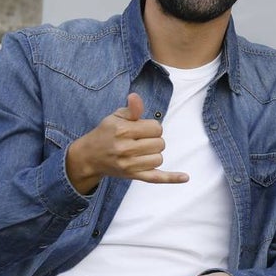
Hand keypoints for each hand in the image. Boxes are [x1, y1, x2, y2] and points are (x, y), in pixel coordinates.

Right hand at [65, 93, 188, 192]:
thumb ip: (130, 109)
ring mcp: (130, 164)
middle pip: (160, 143)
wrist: (90, 157)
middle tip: (140, 140)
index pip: (155, 127)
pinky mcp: (134, 176)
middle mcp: (126, 148)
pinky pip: (156, 178)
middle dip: (154, 139)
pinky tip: (185, 177)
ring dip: (154, 153)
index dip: (151, 127)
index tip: (141, 129)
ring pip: (159, 158)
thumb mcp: (115, 117)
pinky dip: (172, 178)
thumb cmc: (105, 134)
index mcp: (122, 131)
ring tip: (141, 150)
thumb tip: (136, 97)